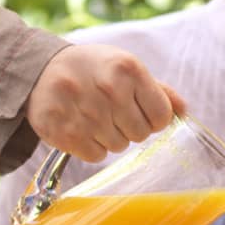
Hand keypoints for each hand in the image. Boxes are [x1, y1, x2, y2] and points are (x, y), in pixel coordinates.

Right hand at [25, 45, 183, 161]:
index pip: (162, 116)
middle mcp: (108, 90)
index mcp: (128, 69)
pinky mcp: (63, 132)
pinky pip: (96, 156)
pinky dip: (91, 146)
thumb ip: (158, 90)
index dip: (154, 118)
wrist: (40, 70)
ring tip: (94, 116)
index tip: (140, 110)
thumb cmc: (92, 70)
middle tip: (112, 111)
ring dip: (111, 137)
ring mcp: (85, 112)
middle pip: (141, 134)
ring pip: (119, 146)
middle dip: (131, 127)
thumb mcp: (126, 68)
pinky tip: (81, 127)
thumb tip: (184, 112)